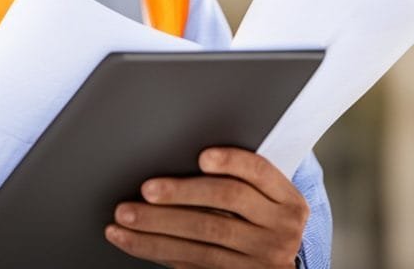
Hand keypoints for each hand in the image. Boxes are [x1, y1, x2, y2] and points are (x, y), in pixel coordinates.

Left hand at [105, 147, 307, 268]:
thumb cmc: (261, 217)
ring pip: (204, 238)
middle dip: (181, 194)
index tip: (202, 157)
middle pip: (226, 203)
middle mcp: (280, 229)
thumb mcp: (267, 198)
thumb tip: (180, 155)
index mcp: (288, 200)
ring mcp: (260, 258)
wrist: (279, 263)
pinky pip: (192, 263)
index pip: (260, 172)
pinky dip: (158, 250)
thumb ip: (239, 179)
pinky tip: (134, 240)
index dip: (232, 162)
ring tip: (125, 218)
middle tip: (146, 190)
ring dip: (157, 227)